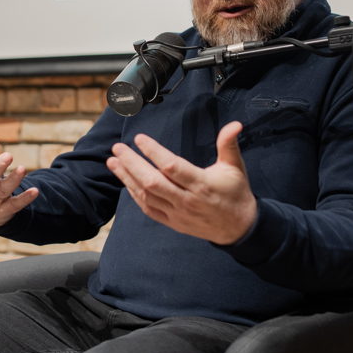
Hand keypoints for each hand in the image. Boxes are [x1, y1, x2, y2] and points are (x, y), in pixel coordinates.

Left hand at [106, 121, 256, 244]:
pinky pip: (148, 209)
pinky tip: (126, 181)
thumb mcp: (236, 167)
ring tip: (113, 161)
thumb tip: (234, 124)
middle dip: (132, 164)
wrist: (238, 228)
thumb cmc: (236, 193)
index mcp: (201, 184)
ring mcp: (178, 213)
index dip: (153, 152)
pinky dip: (135, 195)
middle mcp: (187, 200)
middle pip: (153, 182)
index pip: (172, 167)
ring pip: (146, 196)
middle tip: (118, 148)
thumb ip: (229, 144)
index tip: (139, 139)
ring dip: (127, 178)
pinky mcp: (173, 222)